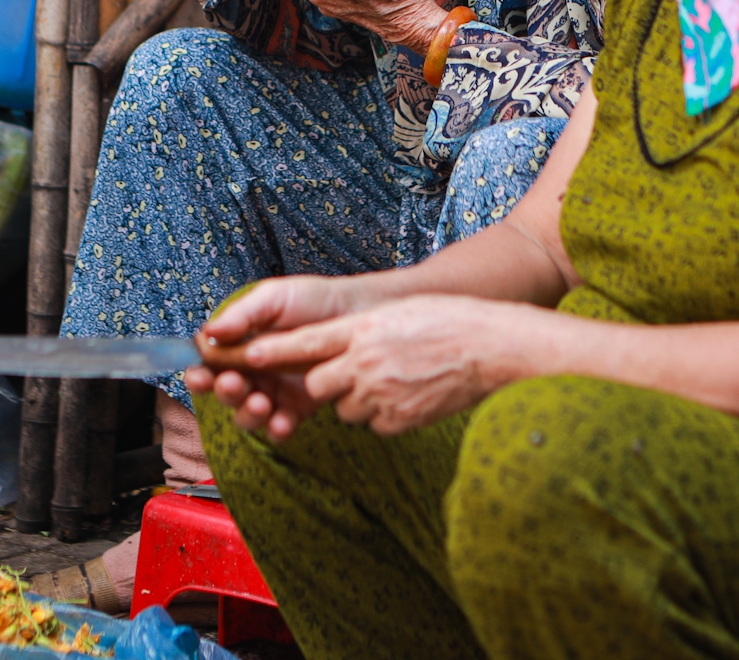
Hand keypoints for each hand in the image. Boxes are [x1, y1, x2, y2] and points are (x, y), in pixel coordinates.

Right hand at [182, 275, 382, 442]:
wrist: (357, 313)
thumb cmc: (313, 301)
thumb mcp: (274, 298)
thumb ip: (242, 315)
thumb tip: (208, 333)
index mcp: (238, 346)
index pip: (208, 366)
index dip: (198, 374)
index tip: (199, 375)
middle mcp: (252, 372)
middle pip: (225, 393)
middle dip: (224, 392)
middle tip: (233, 384)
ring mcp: (275, 392)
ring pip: (248, 415)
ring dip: (247, 414)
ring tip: (260, 403)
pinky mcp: (299, 408)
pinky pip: (281, 427)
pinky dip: (277, 429)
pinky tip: (282, 422)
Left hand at [193, 295, 537, 440]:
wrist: (491, 348)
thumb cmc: (448, 323)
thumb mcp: (397, 315)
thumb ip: (362, 331)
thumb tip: (337, 346)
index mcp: (363, 330)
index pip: (305, 344)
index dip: (273, 352)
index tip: (247, 355)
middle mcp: (365, 362)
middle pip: (318, 385)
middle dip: (326, 383)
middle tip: (350, 373)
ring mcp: (380, 394)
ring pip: (346, 407)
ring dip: (358, 399)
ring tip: (395, 380)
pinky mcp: (397, 421)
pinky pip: (374, 423)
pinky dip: (384, 415)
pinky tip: (411, 397)